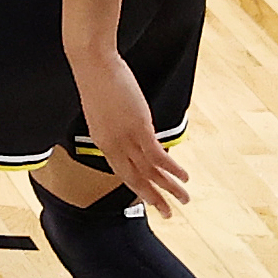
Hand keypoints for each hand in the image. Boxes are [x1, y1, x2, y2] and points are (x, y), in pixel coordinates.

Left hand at [70, 51, 188, 214]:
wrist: (93, 63)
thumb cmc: (97, 79)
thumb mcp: (104, 108)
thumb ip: (116, 124)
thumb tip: (130, 128)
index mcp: (102, 141)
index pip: (121, 171)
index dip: (137, 187)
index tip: (148, 199)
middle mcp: (112, 145)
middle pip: (135, 180)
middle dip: (153, 198)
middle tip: (168, 214)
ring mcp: (125, 138)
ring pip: (150, 172)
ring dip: (170, 188)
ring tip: (185, 200)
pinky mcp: (139, 128)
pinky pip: (158, 156)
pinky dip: (173, 169)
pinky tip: (185, 177)